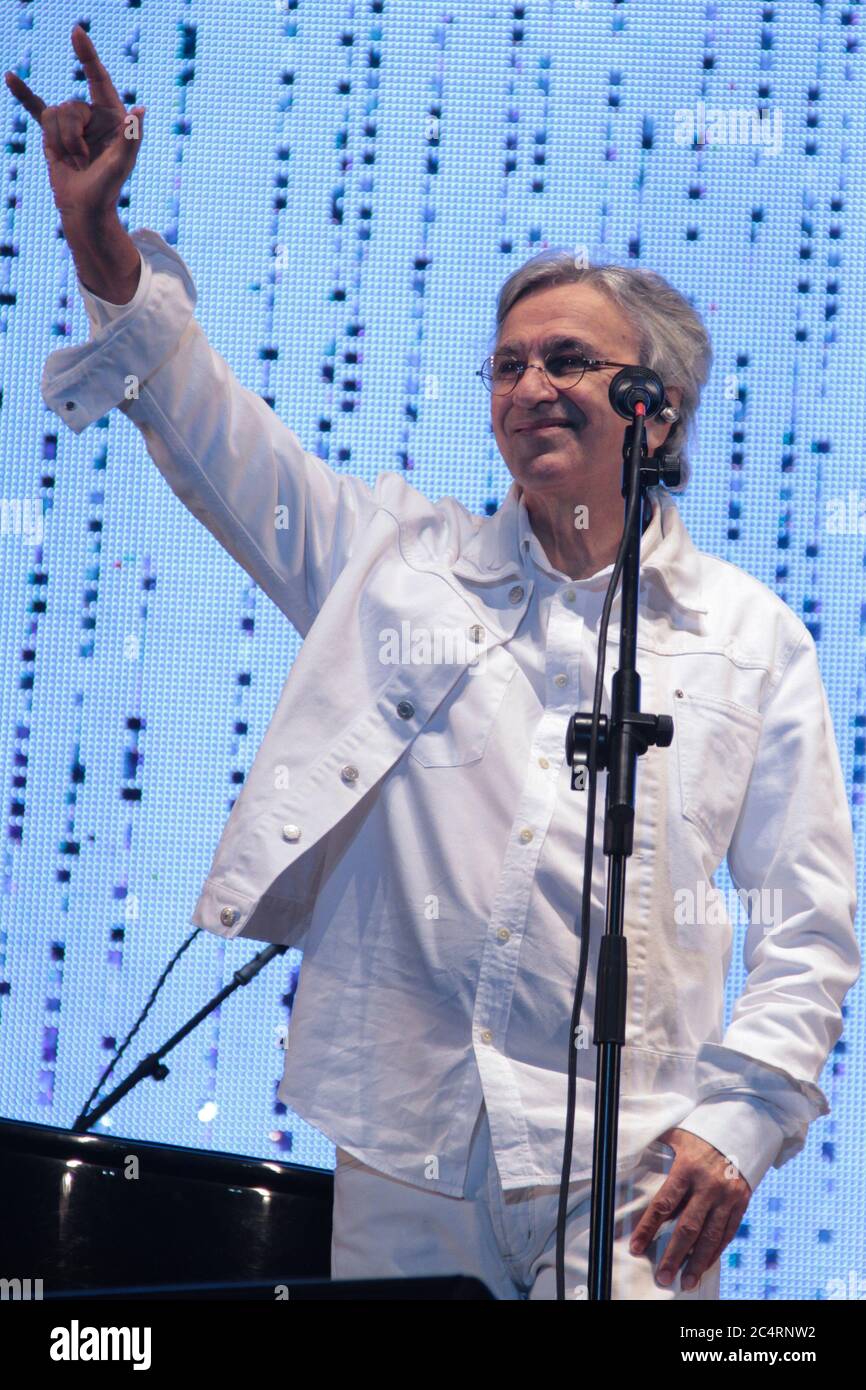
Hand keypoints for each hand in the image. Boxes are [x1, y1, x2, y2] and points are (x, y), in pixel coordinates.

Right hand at [5, 24, 144, 220]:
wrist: (85, 209)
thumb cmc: (108, 188)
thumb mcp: (122, 163)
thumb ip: (132, 136)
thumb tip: (141, 109)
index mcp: (113, 116)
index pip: (99, 78)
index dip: (87, 55)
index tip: (76, 33)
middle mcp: (93, 115)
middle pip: (70, 106)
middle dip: (72, 136)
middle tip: (82, 160)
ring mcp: (72, 123)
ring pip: (53, 115)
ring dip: (60, 142)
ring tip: (74, 162)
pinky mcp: (53, 134)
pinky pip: (36, 109)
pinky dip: (24, 94)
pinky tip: (10, 78)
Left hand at [629, 1127, 751, 1291]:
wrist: (741, 1128)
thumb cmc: (699, 1134)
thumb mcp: (676, 1136)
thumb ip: (655, 1146)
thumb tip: (625, 1150)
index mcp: (687, 1168)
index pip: (664, 1203)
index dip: (648, 1228)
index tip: (636, 1247)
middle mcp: (708, 1185)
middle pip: (688, 1227)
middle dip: (673, 1255)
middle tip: (663, 1277)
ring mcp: (727, 1196)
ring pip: (710, 1236)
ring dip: (697, 1262)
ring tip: (685, 1282)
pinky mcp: (741, 1202)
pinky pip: (727, 1233)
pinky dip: (715, 1252)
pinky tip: (703, 1266)